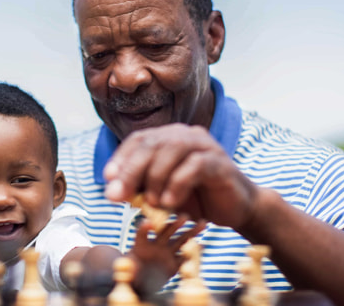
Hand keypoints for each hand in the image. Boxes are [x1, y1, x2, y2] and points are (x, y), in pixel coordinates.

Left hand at [104, 124, 260, 230]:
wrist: (236, 208)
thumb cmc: (197, 199)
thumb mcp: (162, 194)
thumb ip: (141, 188)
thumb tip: (113, 190)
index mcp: (171, 138)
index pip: (139, 139)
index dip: (121, 158)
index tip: (107, 179)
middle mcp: (187, 135)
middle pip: (152, 143)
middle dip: (131, 170)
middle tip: (117, 195)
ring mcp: (205, 145)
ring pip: (172, 150)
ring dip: (155, 178)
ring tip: (151, 203)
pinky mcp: (219, 161)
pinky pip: (194, 166)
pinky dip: (177, 184)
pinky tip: (169, 202)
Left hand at [128, 217, 204, 292]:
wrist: (139, 282)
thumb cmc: (130, 273)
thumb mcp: (126, 269)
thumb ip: (126, 266)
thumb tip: (123, 264)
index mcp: (142, 244)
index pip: (141, 234)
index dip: (144, 228)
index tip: (148, 223)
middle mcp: (156, 245)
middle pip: (166, 232)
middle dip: (175, 224)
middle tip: (184, 217)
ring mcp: (166, 254)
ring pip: (180, 241)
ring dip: (191, 232)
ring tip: (203, 223)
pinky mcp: (174, 265)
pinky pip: (185, 258)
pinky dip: (194, 252)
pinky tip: (204, 245)